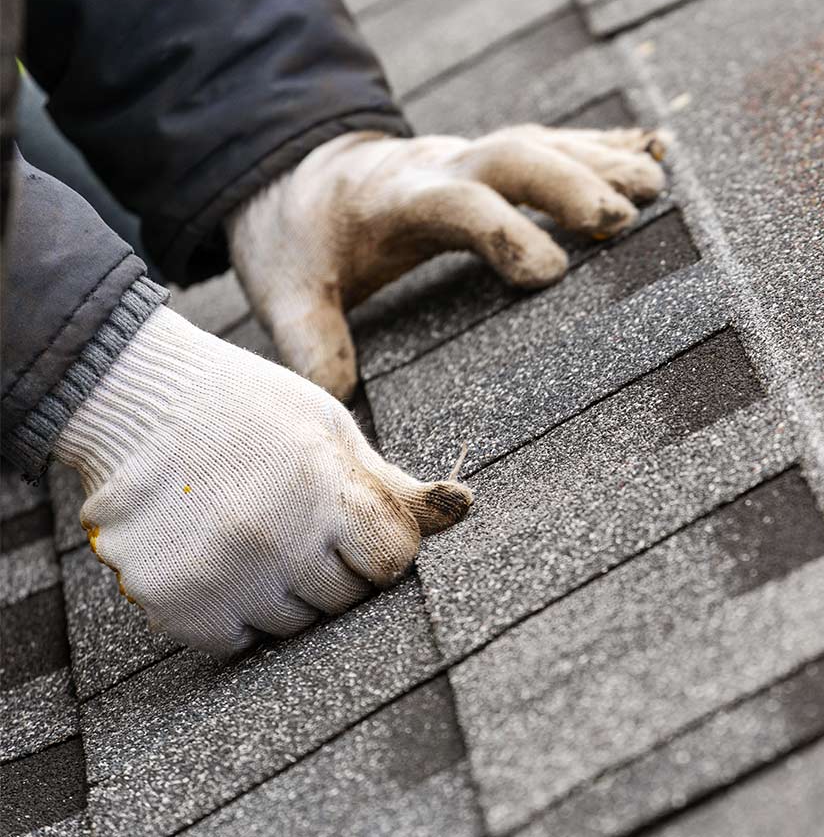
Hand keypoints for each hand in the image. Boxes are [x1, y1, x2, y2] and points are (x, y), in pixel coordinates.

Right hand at [54, 307, 472, 655]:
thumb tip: (467, 506)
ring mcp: (222, 577)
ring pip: (294, 625)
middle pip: (346, 598)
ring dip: (283, 593)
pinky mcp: (175, 605)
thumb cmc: (249, 413)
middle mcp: (275, 539)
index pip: (394, 561)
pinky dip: (233, 613)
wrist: (136, 402)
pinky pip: (237, 642)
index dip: (380, 543)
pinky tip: (218, 560)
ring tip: (252, 533)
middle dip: (334, 568)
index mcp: (325, 489)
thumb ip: (394, 486)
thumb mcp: (331, 431)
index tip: (353, 522)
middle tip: (294, 521)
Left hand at [227, 124, 670, 398]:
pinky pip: (555, 143)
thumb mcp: (287, 292)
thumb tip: (335, 400)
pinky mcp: (494, 160)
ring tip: (656, 186)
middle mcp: (442, 166)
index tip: (548, 272)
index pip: (457, 205)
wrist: (298, 178)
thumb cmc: (304, 242)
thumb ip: (311, 340)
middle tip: (624, 219)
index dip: (503, 231)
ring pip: (543, 144)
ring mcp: (473, 158)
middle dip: (570, 183)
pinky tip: (653, 153)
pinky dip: (604, 146)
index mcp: (397, 200)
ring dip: (601, 161)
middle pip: (513, 156)